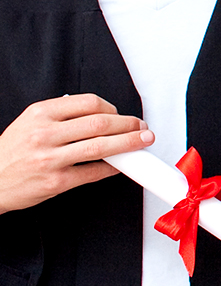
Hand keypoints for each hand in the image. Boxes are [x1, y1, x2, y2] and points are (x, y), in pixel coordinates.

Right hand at [0, 94, 153, 215]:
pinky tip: (121, 165)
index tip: (122, 115)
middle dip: (129, 125)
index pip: (90, 103)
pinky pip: (93, 172)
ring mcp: (50, 159)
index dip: (114, 108)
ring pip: (101, 147)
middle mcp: (45, 134)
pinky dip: (113, 168)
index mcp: (41, 113)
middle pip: (101, 123)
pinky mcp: (55, 181)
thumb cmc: (12, 152)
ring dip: (129, 144)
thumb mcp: (30, 122)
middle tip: (142, 127)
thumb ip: (61, 115)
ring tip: (142, 142)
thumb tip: (100, 114)